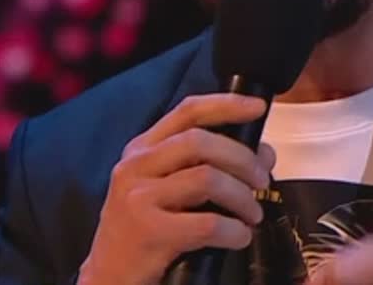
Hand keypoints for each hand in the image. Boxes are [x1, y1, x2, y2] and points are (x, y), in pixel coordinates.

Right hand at [78, 93, 276, 284]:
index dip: (226, 105)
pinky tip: (239, 238)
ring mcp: (138, 198)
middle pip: (201, 142)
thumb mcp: (169, 190)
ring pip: (207, 178)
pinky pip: (207, 223)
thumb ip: (210, 165)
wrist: (108, 277)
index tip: (258, 107)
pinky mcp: (148, 232)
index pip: (187, 111)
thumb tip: (264, 153)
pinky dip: (234, 231)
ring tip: (252, 215)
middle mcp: (136, 166)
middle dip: (243, 158)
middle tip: (263, 181)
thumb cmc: (144, 230)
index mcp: (142, 149)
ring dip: (242, 197)